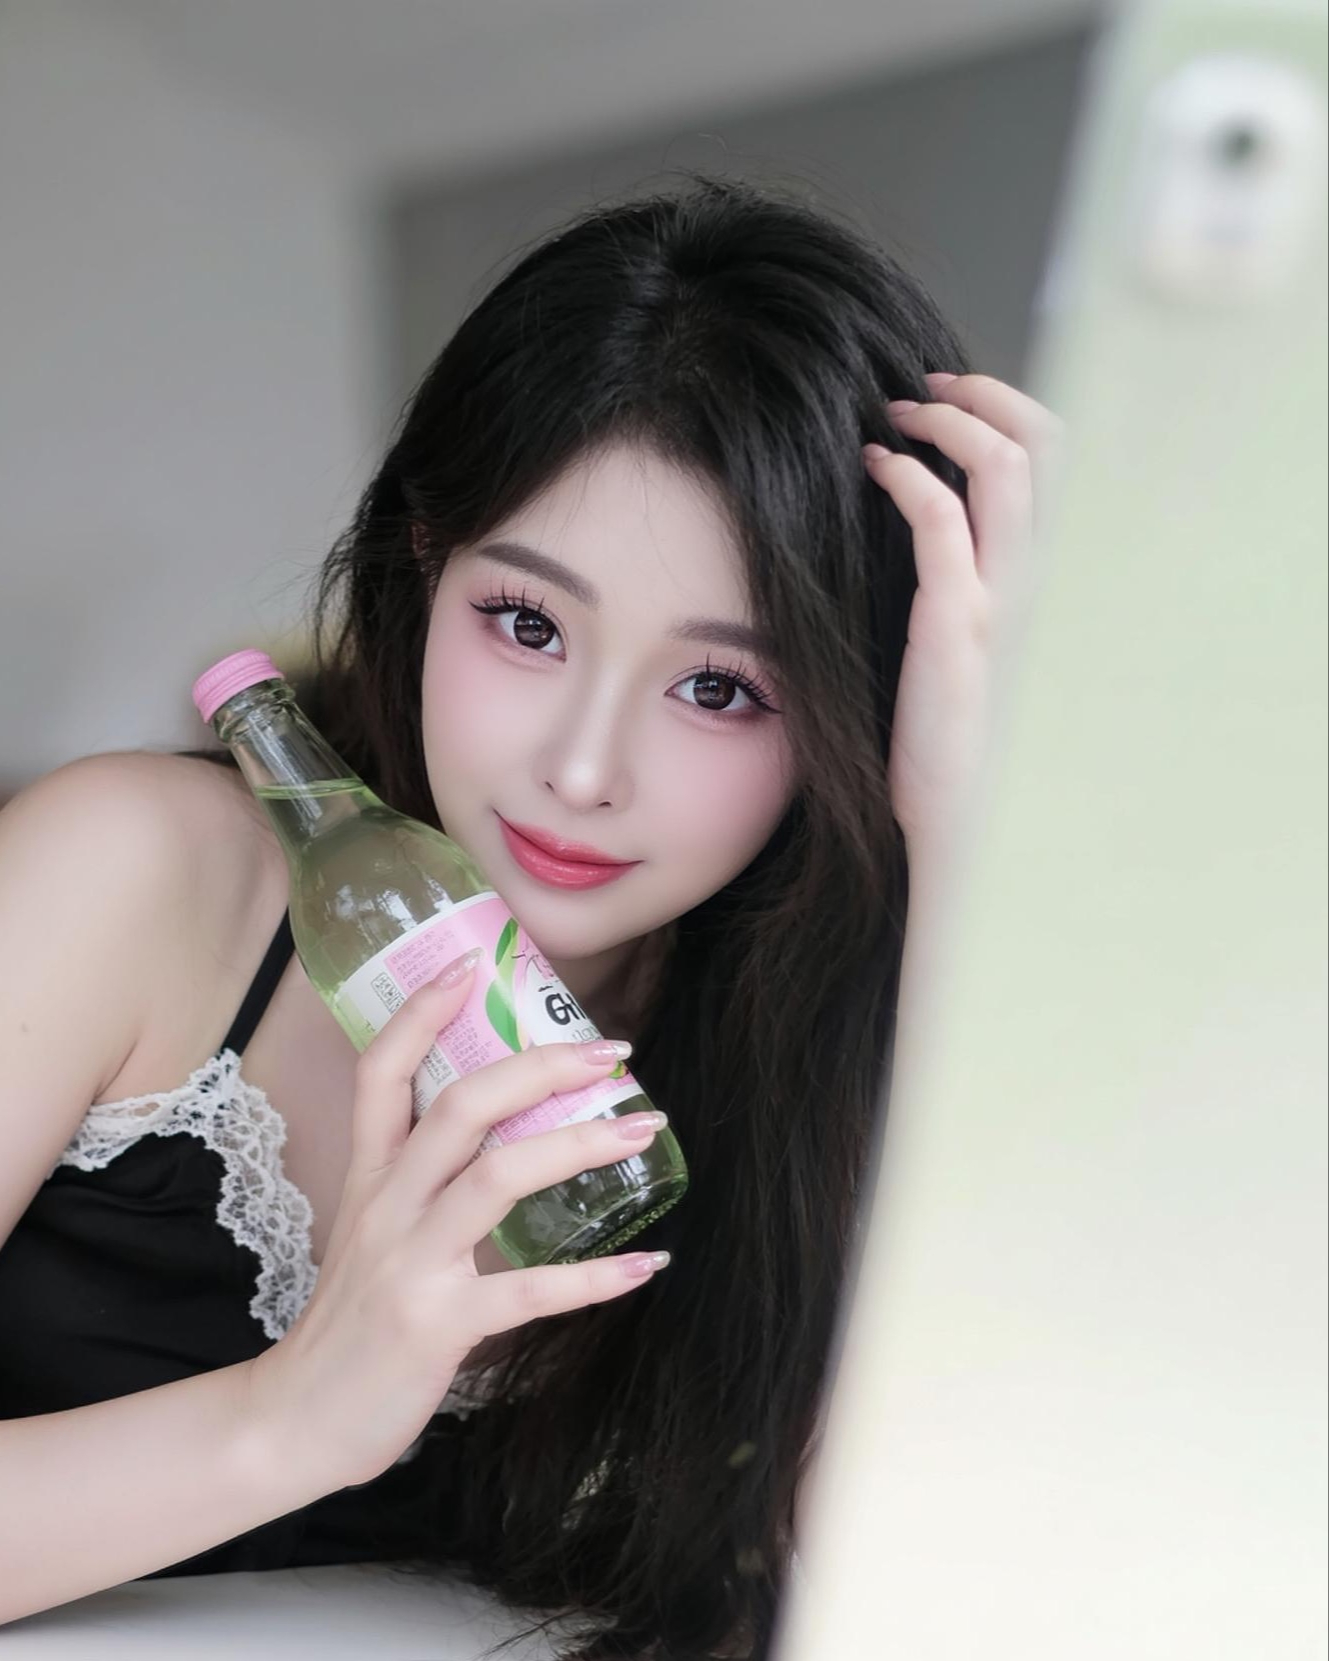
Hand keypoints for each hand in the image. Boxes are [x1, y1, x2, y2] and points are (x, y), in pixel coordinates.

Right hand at [243, 958, 668, 1491]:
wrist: (295, 1422)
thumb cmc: (350, 1321)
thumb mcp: (372, 1231)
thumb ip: (421, 1183)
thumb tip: (500, 1135)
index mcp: (372, 1176)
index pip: (383, 1072)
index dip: (421, 1012)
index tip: (472, 964)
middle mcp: (389, 1205)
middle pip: (459, 1107)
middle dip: (539, 1066)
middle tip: (611, 1050)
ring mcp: (412, 1263)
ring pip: (497, 1177)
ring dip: (577, 1144)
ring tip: (643, 1131)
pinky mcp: (438, 1324)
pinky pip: (526, 1291)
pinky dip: (592, 1278)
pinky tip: (645, 1264)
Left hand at [864, 371, 1064, 859]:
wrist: (957, 806)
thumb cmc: (952, 725)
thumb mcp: (973, 633)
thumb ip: (970, 572)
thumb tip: (935, 512)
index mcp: (1051, 575)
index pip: (1061, 458)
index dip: (1010, 408)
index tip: (951, 397)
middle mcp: (1045, 576)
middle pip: (1047, 442)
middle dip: (983, 395)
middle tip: (921, 390)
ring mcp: (1008, 597)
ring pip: (1005, 465)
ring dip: (945, 420)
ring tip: (892, 417)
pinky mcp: (958, 622)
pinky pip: (940, 518)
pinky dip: (905, 473)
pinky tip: (872, 465)